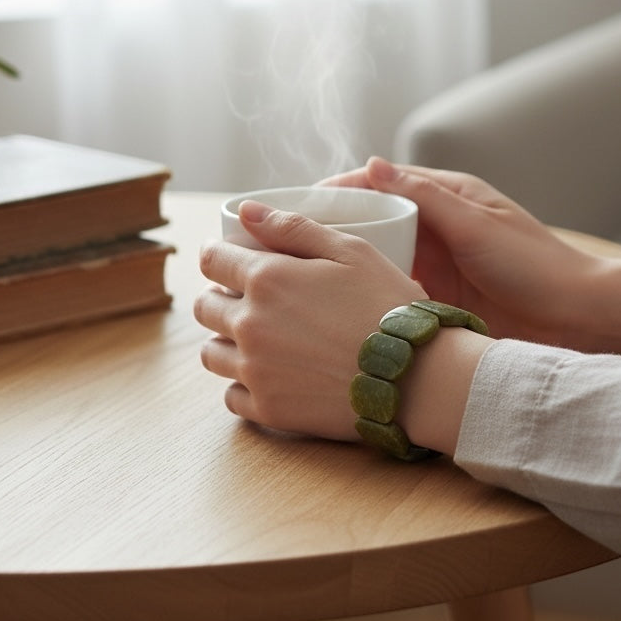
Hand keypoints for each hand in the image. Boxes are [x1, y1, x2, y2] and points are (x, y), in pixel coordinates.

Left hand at [195, 200, 425, 441]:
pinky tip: (269, 373)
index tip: (229, 258)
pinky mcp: (268, 409)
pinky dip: (242, 383)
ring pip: (211, 353)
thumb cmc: (389, 305)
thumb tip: (245, 211)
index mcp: (266, 279)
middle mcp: (250, 325)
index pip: (212, 260)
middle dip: (219, 296)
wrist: (416, 376)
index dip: (218, 255)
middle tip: (247, 298)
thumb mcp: (350, 250)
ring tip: (258, 338)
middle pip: (205, 307)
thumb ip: (293, 227)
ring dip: (226, 340)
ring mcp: (255, 371)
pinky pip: (231, 395)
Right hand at [324, 158, 600, 344]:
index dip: (341, 189)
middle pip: (375, 217)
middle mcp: (438, 226)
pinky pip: (395, 287)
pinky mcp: (439, 297)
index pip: (382, 182)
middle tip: (292, 243)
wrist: (577, 319)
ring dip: (350, 260)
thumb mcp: (476, 224)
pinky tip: (342, 303)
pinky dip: (371, 289)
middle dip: (337, 226)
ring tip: (305, 274)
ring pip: (381, 254)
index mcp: (449, 196)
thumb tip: (373, 164)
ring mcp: (438, 263)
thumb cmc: (536, 265)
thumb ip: (425, 196)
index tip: (301, 202)